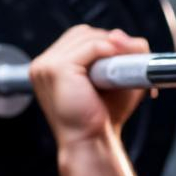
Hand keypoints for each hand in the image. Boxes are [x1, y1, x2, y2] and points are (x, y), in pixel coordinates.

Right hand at [30, 25, 150, 147]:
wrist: (92, 142)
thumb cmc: (101, 118)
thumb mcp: (113, 81)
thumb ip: (123, 57)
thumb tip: (129, 37)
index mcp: (50, 68)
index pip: (77, 38)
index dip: (103, 42)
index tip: (125, 53)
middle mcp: (43, 65)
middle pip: (81, 33)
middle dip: (110, 41)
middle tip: (132, 55)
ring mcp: (46, 66)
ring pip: (87, 38)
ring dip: (113, 45)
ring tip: (127, 60)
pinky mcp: (57, 69)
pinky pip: (90, 47)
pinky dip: (108, 49)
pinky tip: (118, 59)